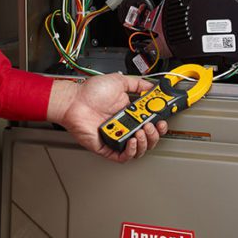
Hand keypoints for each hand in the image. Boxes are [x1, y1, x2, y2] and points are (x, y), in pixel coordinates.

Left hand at [48, 73, 166, 162]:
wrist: (73, 102)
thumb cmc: (89, 92)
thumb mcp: (118, 81)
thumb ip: (137, 83)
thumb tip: (151, 86)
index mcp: (129, 112)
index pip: (150, 122)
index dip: (159, 122)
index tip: (163, 117)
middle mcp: (124, 126)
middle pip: (148, 137)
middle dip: (155, 133)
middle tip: (151, 125)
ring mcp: (117, 137)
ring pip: (139, 148)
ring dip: (145, 142)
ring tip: (141, 131)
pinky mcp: (107, 147)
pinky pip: (123, 157)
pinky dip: (131, 151)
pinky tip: (132, 140)